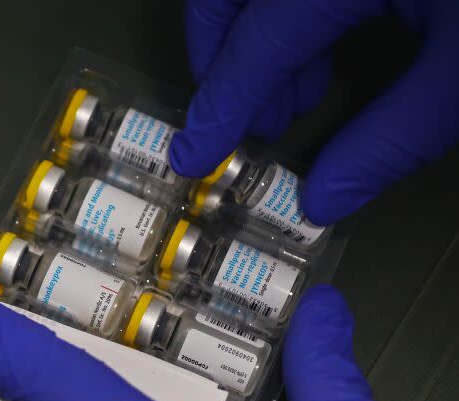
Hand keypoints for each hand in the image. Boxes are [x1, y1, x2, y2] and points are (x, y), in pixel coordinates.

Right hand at [169, 0, 458, 224]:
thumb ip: (390, 139)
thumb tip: (325, 199)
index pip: (261, 41)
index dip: (221, 104)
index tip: (192, 155)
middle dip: (219, 58)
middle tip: (241, 125)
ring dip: (252, 33)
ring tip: (290, 97)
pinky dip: (288, 8)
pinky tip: (318, 44)